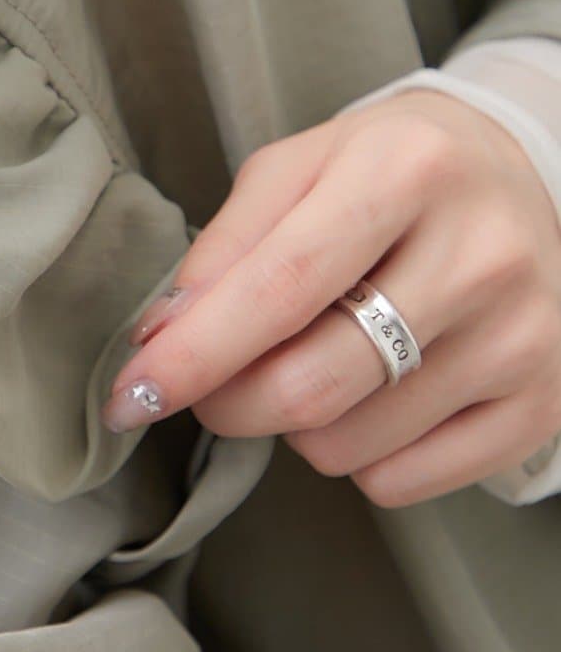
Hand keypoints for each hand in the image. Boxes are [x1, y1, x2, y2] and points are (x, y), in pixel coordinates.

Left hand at [101, 88, 560, 505]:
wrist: (516, 177)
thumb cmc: (387, 174)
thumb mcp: (297, 170)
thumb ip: (223, 247)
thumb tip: (162, 338)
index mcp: (407, 172)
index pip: (281, 290)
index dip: (194, 354)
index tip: (131, 395)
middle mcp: (481, 255)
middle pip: (310, 387)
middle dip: (228, 404)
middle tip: (211, 386)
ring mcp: (522, 338)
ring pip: (346, 447)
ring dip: (295, 426)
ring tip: (319, 362)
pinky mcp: (542, 405)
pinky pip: (400, 482)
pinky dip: (358, 457)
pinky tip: (374, 396)